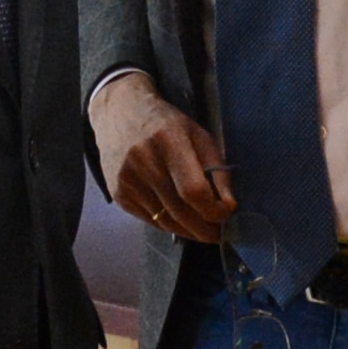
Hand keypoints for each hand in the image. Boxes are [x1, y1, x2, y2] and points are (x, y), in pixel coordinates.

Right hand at [92, 73, 229, 243]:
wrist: (118, 113)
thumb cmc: (166, 124)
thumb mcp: (199, 135)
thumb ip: (217, 169)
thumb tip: (229, 206)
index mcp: (168, 141)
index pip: (193, 190)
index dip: (213, 210)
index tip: (227, 214)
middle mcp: (143, 162)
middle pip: (179, 211)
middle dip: (204, 229)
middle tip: (219, 235)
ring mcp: (127, 180)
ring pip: (164, 221)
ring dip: (188, 232)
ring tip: (204, 231)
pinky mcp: (118, 194)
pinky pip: (150, 220)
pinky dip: (169, 225)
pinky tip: (181, 221)